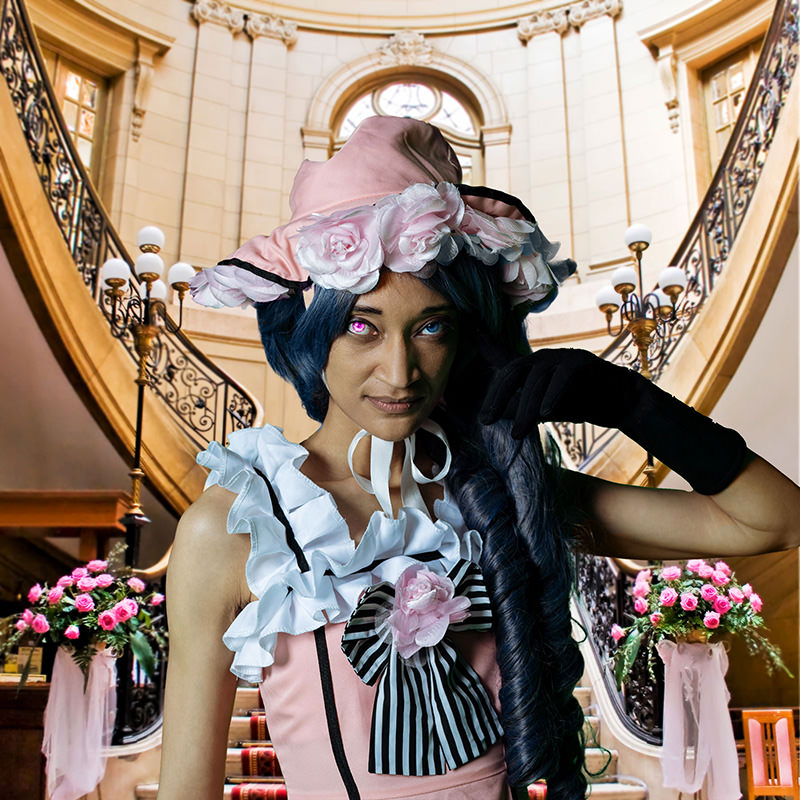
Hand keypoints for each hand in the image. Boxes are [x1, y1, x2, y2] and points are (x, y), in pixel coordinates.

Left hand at [479, 347, 747, 494]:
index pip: (500, 356)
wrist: (620, 402)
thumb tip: (492, 414)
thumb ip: (519, 407)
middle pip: (513, 370)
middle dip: (497, 396)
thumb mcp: (542, 409)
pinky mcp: (583, 362)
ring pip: (536, 377)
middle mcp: (543, 357)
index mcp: (531, 366)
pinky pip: (563, 376)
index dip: (479, 339)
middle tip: (486, 421)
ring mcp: (563, 356)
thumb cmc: (578, 404)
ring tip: (518, 434)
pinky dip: (552, 394)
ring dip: (524, 408)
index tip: (462, 325)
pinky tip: (546, 414)